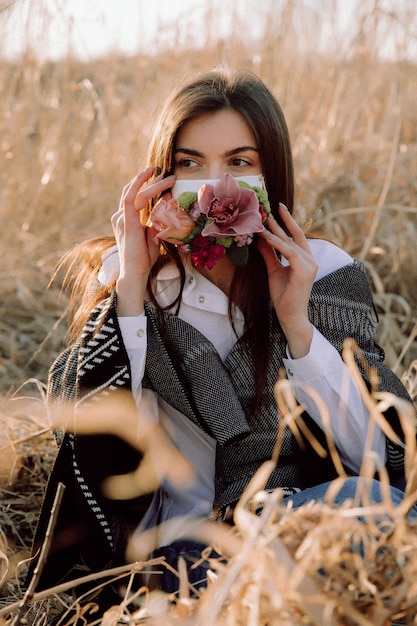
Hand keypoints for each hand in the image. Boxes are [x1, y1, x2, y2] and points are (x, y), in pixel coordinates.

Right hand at [111, 167, 174, 315]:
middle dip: (150, 180)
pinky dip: (140, 186)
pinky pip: (131, 199)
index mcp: (126, 219)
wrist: (136, 273)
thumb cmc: (144, 258)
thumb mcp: (154, 236)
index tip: (164, 180)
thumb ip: (158, 222)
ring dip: (150, 182)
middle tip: (168, 174)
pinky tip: (150, 178)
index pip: (135, 197)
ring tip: (166, 176)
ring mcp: (121, 219)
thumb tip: (167, 209)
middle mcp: (121, 216)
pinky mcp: (126, 222)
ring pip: (135, 193)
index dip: (147, 186)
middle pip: (134, 191)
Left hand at [257, 204, 316, 357]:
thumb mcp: (274, 270)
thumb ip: (270, 254)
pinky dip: (276, 243)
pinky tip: (265, 236)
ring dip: (275, 231)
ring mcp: (309, 265)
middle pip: (295, 235)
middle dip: (283, 220)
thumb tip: (261, 239)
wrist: (289, 315)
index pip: (297, 236)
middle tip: (270, 207)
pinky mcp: (304, 271)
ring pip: (290, 242)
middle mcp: (311, 260)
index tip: (277, 209)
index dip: (288, 222)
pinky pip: (288, 252)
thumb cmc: (283, 296)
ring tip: (262, 220)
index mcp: (306, 259)